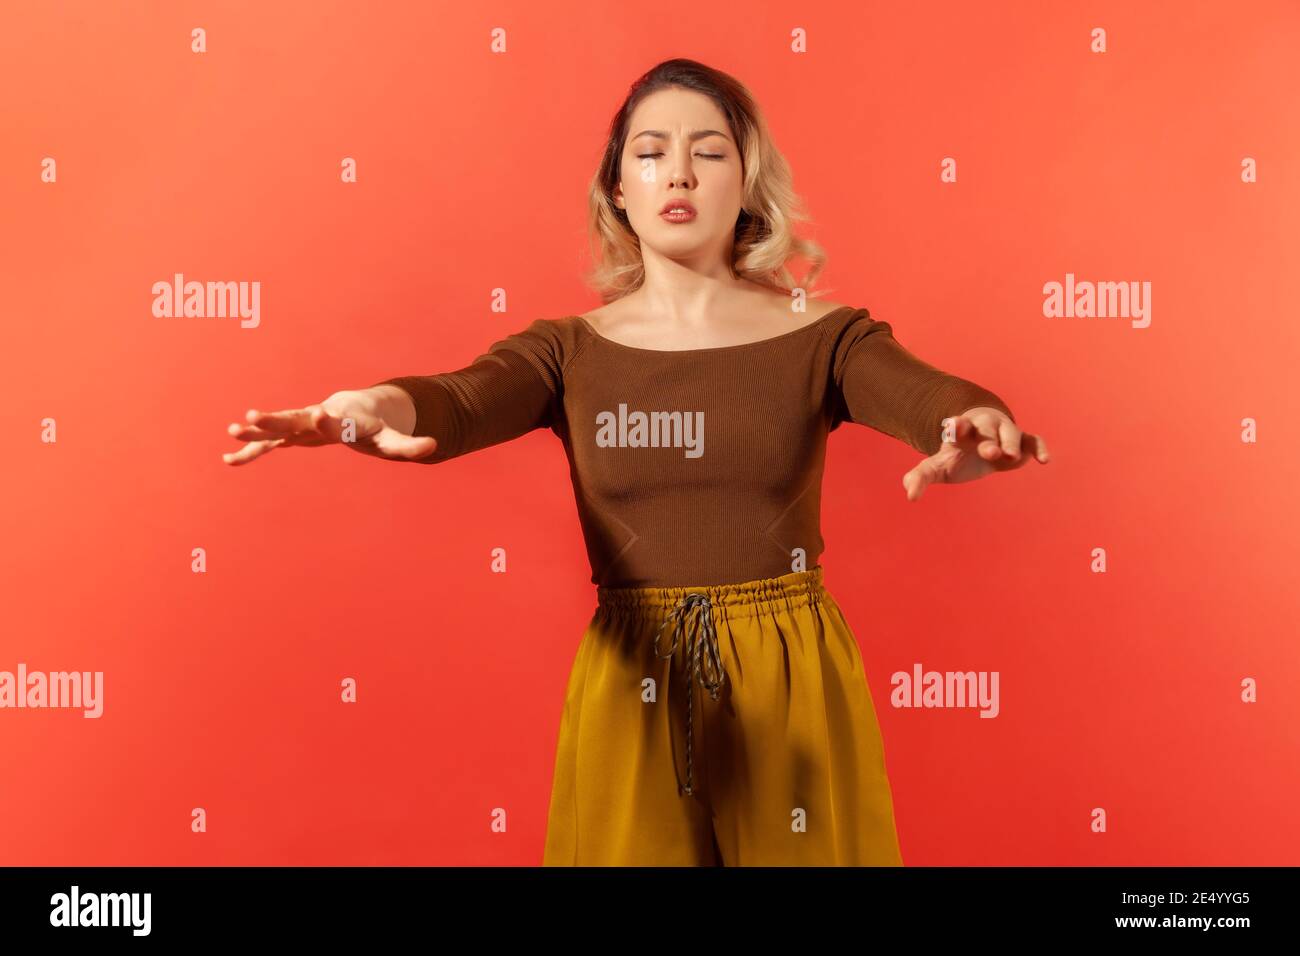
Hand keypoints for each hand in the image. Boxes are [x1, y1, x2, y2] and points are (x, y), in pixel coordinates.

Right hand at [221, 391, 437, 465]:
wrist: (358, 409)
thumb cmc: (378, 428)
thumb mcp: (395, 440)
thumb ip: (411, 445)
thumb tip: (433, 445)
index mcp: (346, 420)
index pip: (337, 421)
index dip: (329, 419)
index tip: (317, 413)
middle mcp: (320, 419)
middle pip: (298, 418)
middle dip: (278, 419)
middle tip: (254, 416)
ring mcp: (304, 425)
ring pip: (279, 426)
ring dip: (256, 430)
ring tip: (232, 430)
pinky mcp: (293, 435)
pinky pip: (270, 444)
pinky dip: (252, 451)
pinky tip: (229, 460)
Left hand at [901, 406, 1049, 500]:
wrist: (980, 443)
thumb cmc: (956, 455)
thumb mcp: (937, 466)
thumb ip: (921, 477)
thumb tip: (909, 495)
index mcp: (960, 432)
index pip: (956, 426)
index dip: (956, 426)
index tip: (953, 427)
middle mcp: (983, 428)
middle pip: (986, 429)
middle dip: (988, 440)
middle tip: (990, 453)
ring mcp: (1004, 433)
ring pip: (1010, 432)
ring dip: (1010, 442)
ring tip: (1010, 457)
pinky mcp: (1022, 442)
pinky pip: (1033, 441)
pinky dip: (1038, 448)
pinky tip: (1043, 461)